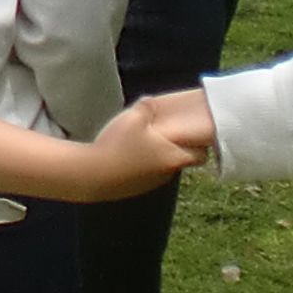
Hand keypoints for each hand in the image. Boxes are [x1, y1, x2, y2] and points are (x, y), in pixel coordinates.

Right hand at [88, 90, 211, 192]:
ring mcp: (150, 184)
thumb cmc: (118, 145)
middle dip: (174, 147)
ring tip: (139, 141)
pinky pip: (144, 175)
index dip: (200, 144)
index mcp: (174, 157)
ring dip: (156, 156)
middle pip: (179, 160)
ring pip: (161, 168)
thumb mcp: (133, 117)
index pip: (201, 156)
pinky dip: (140, 165)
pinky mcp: (134, 190)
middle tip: (162, 132)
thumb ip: (146, 107)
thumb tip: (150, 102)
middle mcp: (167, 174)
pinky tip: (124, 154)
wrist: (91, 175)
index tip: (194, 134)